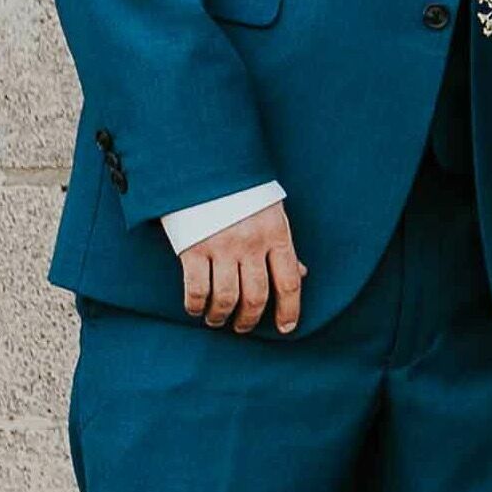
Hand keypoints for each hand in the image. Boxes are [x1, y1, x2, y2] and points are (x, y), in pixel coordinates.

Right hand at [181, 203, 304, 334]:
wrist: (203, 163)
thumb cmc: (240, 191)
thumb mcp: (271, 213)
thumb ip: (282, 246)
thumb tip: (300, 276)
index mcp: (276, 234)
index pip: (289, 283)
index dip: (290, 311)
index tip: (286, 327)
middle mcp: (251, 244)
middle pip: (256, 297)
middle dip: (250, 320)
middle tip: (243, 326)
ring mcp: (221, 247)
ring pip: (226, 299)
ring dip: (221, 317)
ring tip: (217, 320)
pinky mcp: (192, 248)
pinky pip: (196, 289)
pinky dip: (196, 305)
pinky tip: (196, 309)